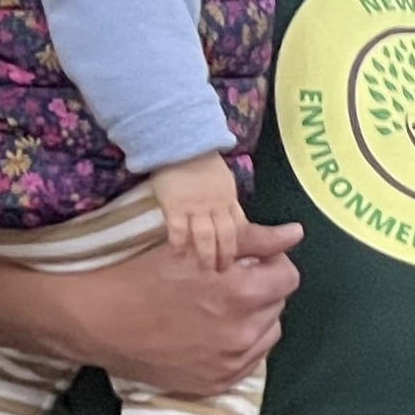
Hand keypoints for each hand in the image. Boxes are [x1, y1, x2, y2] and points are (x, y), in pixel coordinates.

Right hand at [79, 225, 299, 396]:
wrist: (94, 321)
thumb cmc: (140, 275)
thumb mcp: (194, 248)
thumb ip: (252, 238)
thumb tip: (295, 233)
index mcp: (240, 292)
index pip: (288, 276)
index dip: (270, 264)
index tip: (248, 262)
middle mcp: (242, 331)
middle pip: (277, 304)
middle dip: (260, 290)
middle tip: (227, 283)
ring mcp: (230, 361)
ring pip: (267, 333)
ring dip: (253, 318)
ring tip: (219, 309)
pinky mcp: (217, 383)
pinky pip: (250, 361)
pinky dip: (240, 346)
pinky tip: (212, 333)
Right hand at [149, 153, 246, 269]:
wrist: (180, 143)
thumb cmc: (199, 160)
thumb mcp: (222, 180)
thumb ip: (225, 200)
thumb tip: (229, 215)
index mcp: (228, 199)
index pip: (239, 226)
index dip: (239, 244)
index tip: (240, 259)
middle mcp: (216, 206)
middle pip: (226, 236)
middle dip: (226, 256)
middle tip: (223, 271)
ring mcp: (195, 207)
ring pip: (205, 236)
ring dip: (206, 254)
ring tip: (204, 269)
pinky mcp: (174, 205)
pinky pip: (178, 229)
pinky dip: (179, 243)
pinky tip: (178, 255)